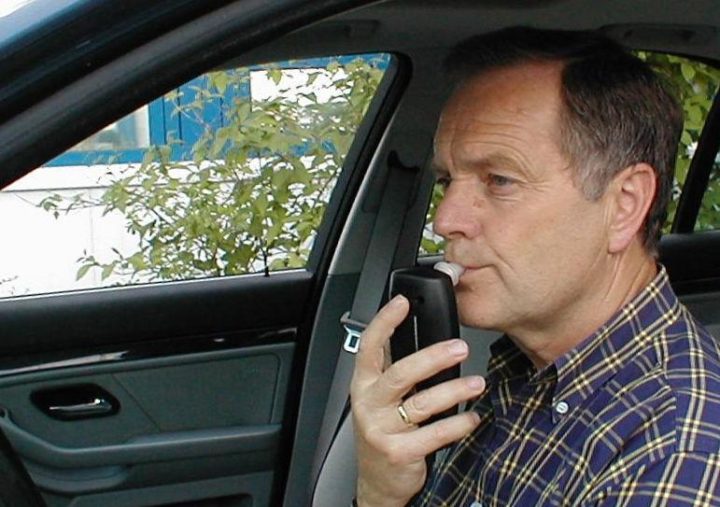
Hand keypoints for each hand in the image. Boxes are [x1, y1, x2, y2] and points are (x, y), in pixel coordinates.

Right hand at [351, 295, 484, 506]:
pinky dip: (458, 425)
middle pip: (400, 374)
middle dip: (432, 357)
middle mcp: (369, 404)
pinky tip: (473, 418)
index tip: (403, 302)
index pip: (369, 346)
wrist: (377, 482)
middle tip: (460, 347)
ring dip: (454, 391)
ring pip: (421, 404)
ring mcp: (381, 430)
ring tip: (477, 384)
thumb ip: (393, 369)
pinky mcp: (399, 452)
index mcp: (364, 384)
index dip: (384, 322)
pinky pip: (434, 435)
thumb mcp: (379, 398)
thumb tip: (420, 335)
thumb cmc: (383, 432)